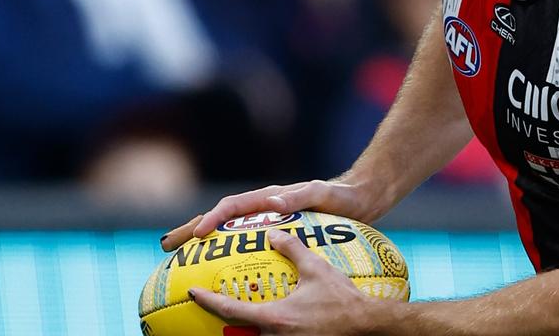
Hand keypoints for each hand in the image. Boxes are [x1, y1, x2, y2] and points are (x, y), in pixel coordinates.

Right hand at [161, 180, 363, 251]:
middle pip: (221, 219)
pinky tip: (224, 275)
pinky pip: (247, 246)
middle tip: (167, 246)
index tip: (197, 235)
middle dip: (192, 229)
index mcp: (270, 197)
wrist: (361, 198)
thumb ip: (298, 196)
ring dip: (204, 243)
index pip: (232, 207)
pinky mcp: (279, 234)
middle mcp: (265, 208)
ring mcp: (269, 221)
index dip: (212, 219)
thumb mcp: (321, 194)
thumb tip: (272, 203)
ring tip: (180, 261)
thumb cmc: (341, 195)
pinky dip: (229, 255)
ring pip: (229, 232)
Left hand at [189, 229, 383, 335]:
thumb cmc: (342, 299)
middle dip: (222, 319)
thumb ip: (292, 249)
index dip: (207, 300)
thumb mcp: (316, 269)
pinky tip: (275, 322)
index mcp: (273, 317)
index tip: (193, 292)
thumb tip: (273, 232)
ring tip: (240, 313)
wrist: (365, 326)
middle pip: (237, 331)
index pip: (229, 309)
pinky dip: (264, 332)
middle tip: (211, 303)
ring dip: (245, 327)